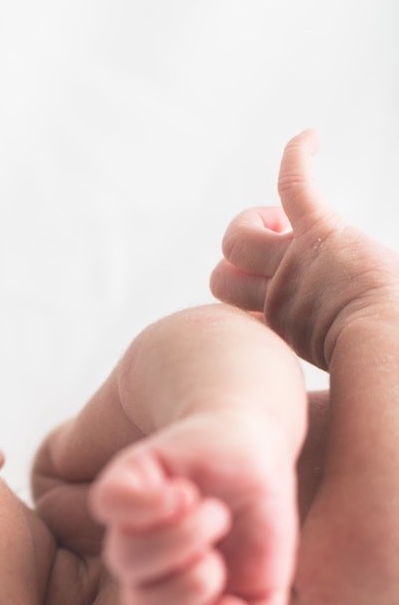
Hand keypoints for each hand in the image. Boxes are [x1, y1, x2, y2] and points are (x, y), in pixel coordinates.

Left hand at [90, 411, 297, 604]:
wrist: (252, 448)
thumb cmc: (257, 520)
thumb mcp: (274, 581)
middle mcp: (147, 575)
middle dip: (188, 590)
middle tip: (216, 558)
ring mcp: (127, 531)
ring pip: (128, 562)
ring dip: (183, 538)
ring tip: (213, 511)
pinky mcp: (120, 486)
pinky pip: (110, 505)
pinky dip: (148, 503)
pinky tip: (182, 492)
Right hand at [211, 130, 398, 368]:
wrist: (391, 344)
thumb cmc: (377, 365)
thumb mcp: (339, 373)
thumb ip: (324, 391)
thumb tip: (317, 465)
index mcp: (283, 325)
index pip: (236, 303)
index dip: (245, 302)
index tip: (271, 309)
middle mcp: (279, 293)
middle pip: (223, 274)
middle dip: (241, 268)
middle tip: (279, 271)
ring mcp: (294, 262)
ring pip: (238, 238)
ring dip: (254, 229)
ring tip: (286, 235)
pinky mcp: (318, 233)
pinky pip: (297, 186)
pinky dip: (299, 160)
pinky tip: (309, 138)